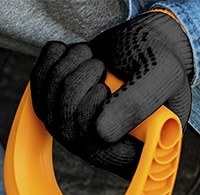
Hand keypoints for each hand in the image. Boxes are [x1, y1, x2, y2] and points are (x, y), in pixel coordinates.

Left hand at [30, 11, 193, 179]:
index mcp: (129, 152)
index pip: (95, 150)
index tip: (103, 88)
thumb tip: (101, 133)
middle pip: (65, 126)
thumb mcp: (163, 75)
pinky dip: (50, 61)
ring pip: (47, 105)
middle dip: (78, 83)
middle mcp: (96, 149)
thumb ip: (139, 104)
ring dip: (65, 69)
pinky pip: (36, 87)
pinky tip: (72, 54)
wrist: (143, 37)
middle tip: (100, 67)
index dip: (89, 116)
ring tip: (90, 57)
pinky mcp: (53, 110)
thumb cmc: (158, 58)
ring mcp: (71, 134)